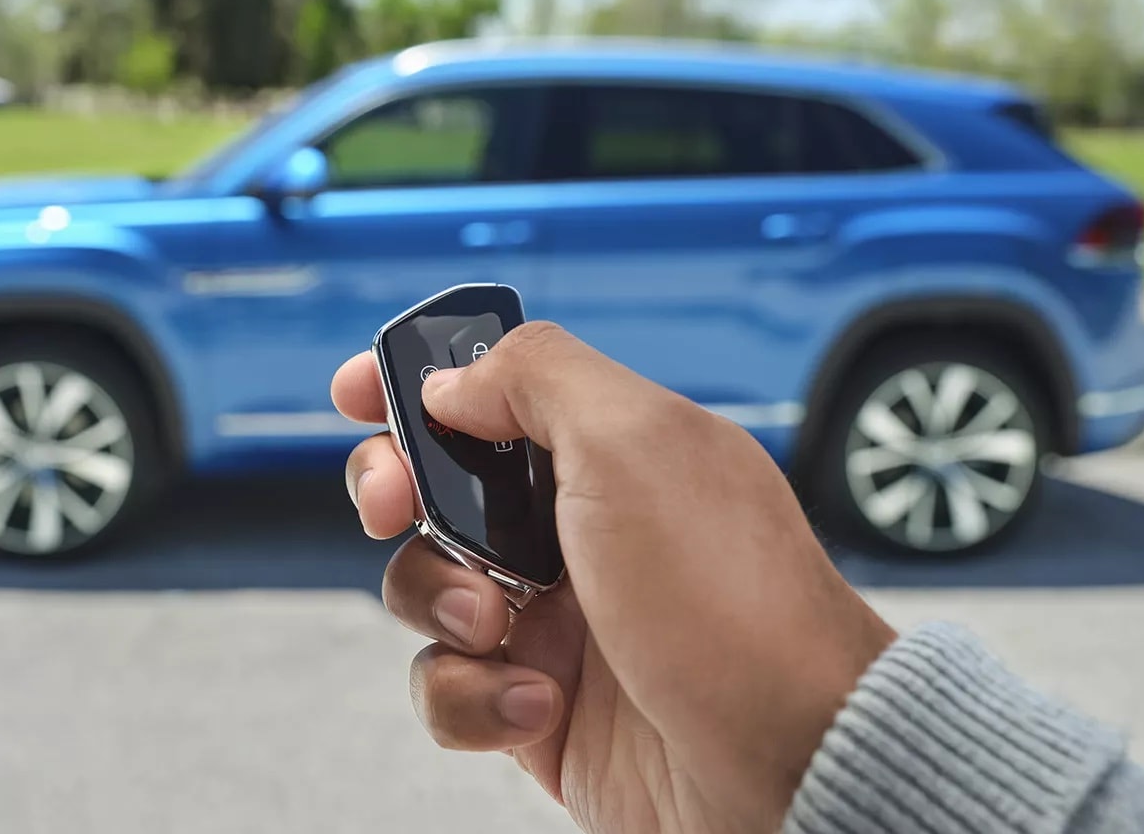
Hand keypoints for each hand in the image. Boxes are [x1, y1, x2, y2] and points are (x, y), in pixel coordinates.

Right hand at [331, 322, 896, 833]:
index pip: (498, 388)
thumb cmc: (732, 604)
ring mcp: (560, 620)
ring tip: (506, 632)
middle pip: (439, 485)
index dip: (420, 381)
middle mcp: (582, 528)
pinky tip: (538, 707)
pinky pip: (451, 689)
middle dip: (399, 491)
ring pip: (429, 590)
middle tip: (398, 506)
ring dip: (442, 604)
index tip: (356, 392)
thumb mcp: (634, 443)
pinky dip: (473, 698)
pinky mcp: (541, 709)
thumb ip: (537, 378)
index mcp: (612, 449)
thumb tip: (454, 380)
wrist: (787, 765)